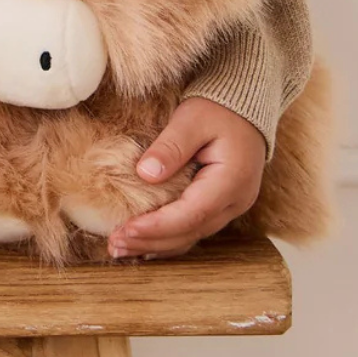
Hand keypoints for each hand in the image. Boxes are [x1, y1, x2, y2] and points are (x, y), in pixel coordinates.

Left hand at [109, 98, 264, 260]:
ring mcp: (231, 207)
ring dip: (155, 245)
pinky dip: (167, 238)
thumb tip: (145, 174)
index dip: (157, 226)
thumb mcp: (192, 119)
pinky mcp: (220, 207)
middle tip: (114, 245)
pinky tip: (142, 243)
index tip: (125, 230)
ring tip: (120, 248)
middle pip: (190, 231)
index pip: (192, 213)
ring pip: (191, 235)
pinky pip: (193, 229)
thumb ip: (171, 146)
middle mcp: (236, 201)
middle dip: (150, 241)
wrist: (243, 108)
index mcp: (232, 180)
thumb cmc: (217, 109)